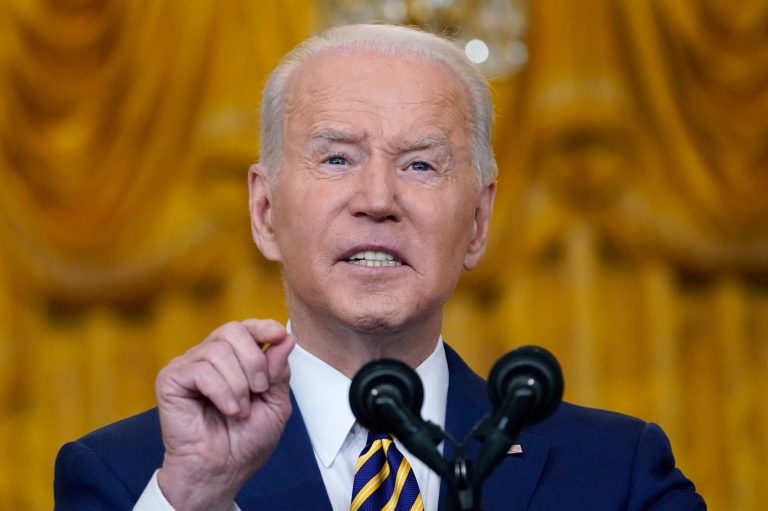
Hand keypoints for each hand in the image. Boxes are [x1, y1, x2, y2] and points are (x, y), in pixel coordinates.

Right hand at [155, 319, 293, 510]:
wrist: (222, 471)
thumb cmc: (245, 441)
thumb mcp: (275, 403)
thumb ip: (279, 371)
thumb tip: (285, 338)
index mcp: (234, 359)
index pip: (245, 327)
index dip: (262, 327)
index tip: (279, 335)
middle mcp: (209, 357)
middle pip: (233, 330)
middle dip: (254, 360)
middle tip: (259, 389)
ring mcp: (189, 366)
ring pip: (218, 349)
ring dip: (238, 384)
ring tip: (240, 410)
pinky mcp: (171, 379)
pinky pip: (201, 369)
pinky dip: (222, 391)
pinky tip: (228, 410)